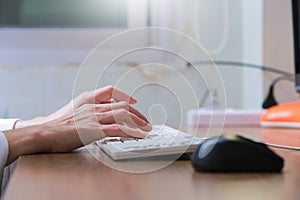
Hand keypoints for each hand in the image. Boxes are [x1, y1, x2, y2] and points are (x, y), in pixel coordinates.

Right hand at [4, 99, 150, 164]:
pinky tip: (139, 136)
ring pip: (123, 115)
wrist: (45, 131)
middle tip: (146, 122)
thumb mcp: (74, 112)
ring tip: (147, 129)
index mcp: (89, 100)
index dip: (125, 96)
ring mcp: (95, 117)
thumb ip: (87, 112)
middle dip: (137, 114)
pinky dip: (131, 132)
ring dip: (138, 122)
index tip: (134, 102)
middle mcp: (94, 107)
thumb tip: (98, 117)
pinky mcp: (95, 130)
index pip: (112, 92)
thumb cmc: (57, 125)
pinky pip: (118, 129)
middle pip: (122, 105)